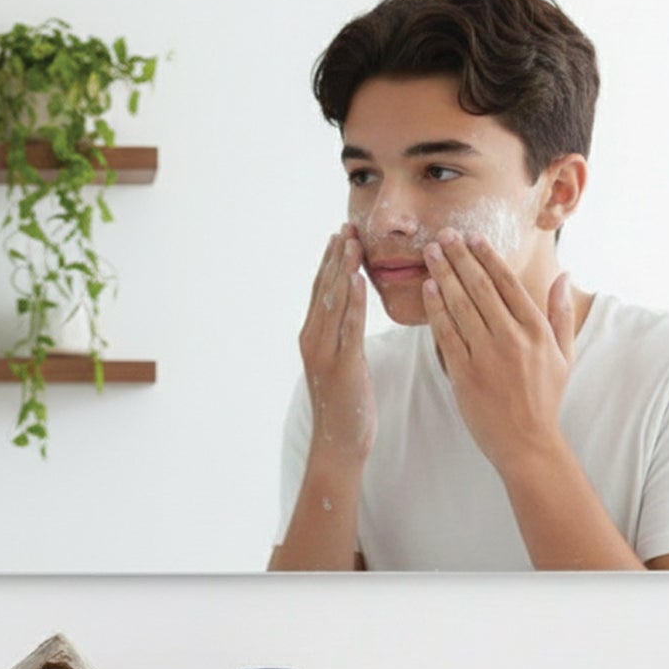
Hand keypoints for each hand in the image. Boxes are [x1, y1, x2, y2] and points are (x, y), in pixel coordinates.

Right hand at [299, 224, 375, 461]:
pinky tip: (356, 278)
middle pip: (323, 290)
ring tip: (352, 241)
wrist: (338, 443)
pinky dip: (351, 300)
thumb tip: (352, 319)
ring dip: (342, 269)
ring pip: (332, 302)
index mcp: (313, 339)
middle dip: (336, 257)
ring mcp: (324, 352)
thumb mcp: (344, 366)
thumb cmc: (347, 408)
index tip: (341, 235)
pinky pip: (346, 326)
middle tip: (347, 226)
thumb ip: (344, 340)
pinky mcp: (341, 365)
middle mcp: (312, 340)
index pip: (321, 292)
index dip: (330, 262)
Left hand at [421, 228, 574, 477]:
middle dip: (460, 258)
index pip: (508, 283)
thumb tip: (563, 276)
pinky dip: (437, 309)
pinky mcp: (466, 374)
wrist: (527, 443)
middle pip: (481, 287)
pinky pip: (447, 334)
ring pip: (461, 306)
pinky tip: (428, 289)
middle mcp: (512, 338)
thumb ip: (560, 313)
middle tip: (444, 235)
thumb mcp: (564, 355)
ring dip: (444, 275)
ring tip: (431, 253)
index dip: (488, 257)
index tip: (473, 237)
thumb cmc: (545, 399)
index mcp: (536, 330)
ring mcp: (487, 356)